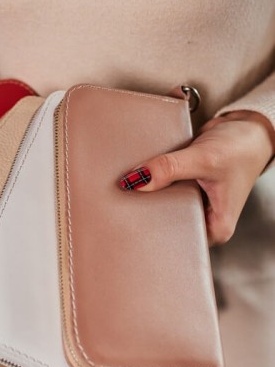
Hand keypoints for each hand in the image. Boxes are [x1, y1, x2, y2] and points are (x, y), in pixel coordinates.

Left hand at [119, 111, 274, 245]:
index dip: (152, 231)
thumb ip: (169, 169)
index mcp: (215, 228)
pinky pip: (161, 190)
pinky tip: (138, 177)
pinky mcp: (183, 188)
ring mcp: (191, 204)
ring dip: (147, 195)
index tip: (129, 219)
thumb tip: (135, 181)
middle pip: (164, 224)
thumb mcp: (204, 159)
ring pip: (161, 205)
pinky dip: (152, 182)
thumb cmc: (239, 148)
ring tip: (127, 188)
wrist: (244, 125)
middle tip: (122, 202)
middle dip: (145, 212)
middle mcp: (203, 220)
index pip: (176, 241)